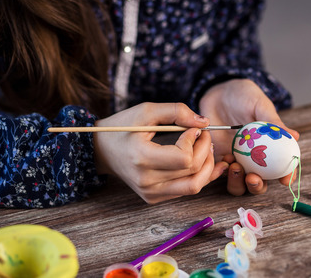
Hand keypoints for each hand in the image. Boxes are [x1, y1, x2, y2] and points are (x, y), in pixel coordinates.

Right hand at [93, 102, 228, 202]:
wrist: (101, 150)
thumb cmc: (123, 128)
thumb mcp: (146, 111)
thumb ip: (176, 111)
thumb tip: (205, 122)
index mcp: (142, 158)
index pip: (184, 158)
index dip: (195, 141)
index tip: (193, 128)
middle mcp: (146, 181)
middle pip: (193, 171)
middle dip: (206, 149)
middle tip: (204, 135)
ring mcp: (150, 193)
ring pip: (195, 185)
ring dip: (208, 166)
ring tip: (207, 148)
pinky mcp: (154, 198)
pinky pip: (187, 190)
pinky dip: (201, 176)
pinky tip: (207, 161)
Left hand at [199, 79, 299, 195]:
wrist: (218, 92)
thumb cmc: (243, 96)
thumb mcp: (260, 105)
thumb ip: (273, 122)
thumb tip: (295, 136)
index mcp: (271, 147)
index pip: (282, 167)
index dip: (286, 176)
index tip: (285, 180)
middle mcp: (255, 158)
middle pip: (260, 182)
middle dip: (258, 186)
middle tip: (253, 177)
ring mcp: (237, 160)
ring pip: (240, 184)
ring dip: (239, 182)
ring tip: (235, 167)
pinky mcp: (219, 159)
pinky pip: (221, 174)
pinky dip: (222, 172)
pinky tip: (223, 159)